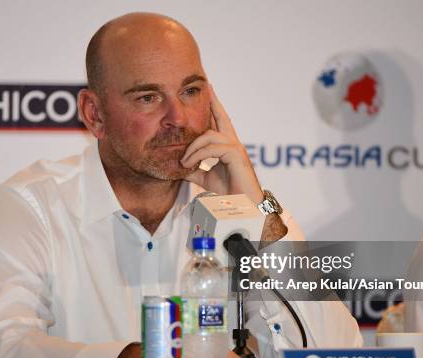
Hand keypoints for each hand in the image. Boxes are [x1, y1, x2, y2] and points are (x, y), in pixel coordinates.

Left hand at [181, 85, 262, 203]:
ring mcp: (235, 148)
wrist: (243, 205)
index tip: (207, 92)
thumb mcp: (206, 179)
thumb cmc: (229, 192)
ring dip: (192, 147)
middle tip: (206, 86)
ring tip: (183, 162)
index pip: (219, 122)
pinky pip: (212, 148)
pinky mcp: (235, 155)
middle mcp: (233, 143)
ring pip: (209, 135)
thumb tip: (179, 167)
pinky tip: (188, 164)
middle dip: (213, 101)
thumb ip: (195, 170)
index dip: (213, 107)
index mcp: (227, 146)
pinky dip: (198, 154)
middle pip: (222, 117)